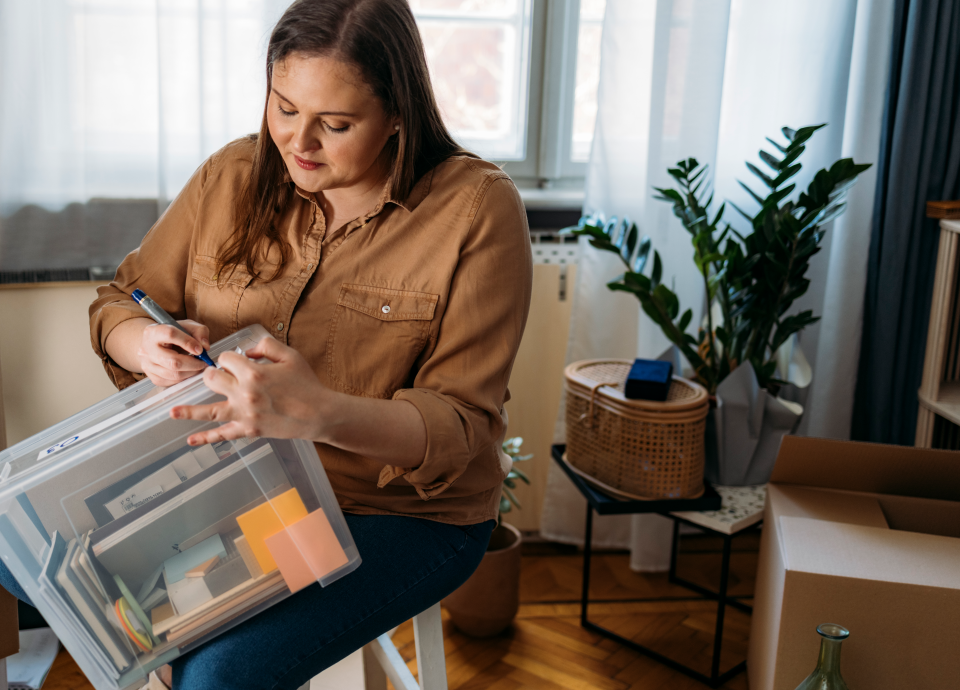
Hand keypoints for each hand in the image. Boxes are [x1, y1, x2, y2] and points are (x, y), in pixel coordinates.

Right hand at [138, 320, 209, 386]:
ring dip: (191, 372)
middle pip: (173, 361)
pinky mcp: (153, 377)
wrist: (157, 345)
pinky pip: (172, 382)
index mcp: (153, 332)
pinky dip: (185, 378)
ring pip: (173, 374)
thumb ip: (199, 331)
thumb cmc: (173, 335)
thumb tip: (205, 347)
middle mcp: (147, 349)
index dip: (188, 342)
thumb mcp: (187, 326)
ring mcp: (148, 365)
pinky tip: (189, 370)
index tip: (200, 349)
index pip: (170, 334)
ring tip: (198, 366)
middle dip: (193, 363)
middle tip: (203, 362)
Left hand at [169, 336, 325, 445]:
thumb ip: (266, 346)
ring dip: (188, 411)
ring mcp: (244, 414)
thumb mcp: (290, 356)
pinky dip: (206, 439)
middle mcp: (244, 393)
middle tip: (219, 377)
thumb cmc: (307, 384)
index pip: (226, 359)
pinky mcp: (248, 430)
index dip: (229, 357)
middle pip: (212, 379)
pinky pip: (223, 435)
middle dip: (213, 375)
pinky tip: (191, 441)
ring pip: (208, 410)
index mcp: (254, 372)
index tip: (236, 361)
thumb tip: (248, 351)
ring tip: (172, 412)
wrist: (319, 413)